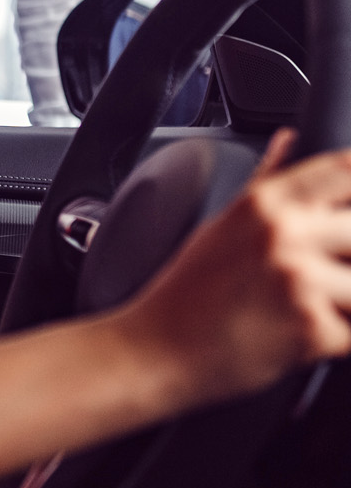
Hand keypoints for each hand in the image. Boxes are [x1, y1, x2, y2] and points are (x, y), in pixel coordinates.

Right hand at [118, 130, 350, 410]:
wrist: (157, 349)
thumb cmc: (188, 290)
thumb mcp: (222, 223)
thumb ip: (266, 178)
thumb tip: (289, 138)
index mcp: (264, 203)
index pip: (346, 170)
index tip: (345, 212)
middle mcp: (283, 233)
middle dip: (349, 257)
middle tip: (324, 271)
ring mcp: (298, 280)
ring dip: (346, 300)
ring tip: (315, 307)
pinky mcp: (312, 330)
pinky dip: (340, 338)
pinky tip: (303, 335)